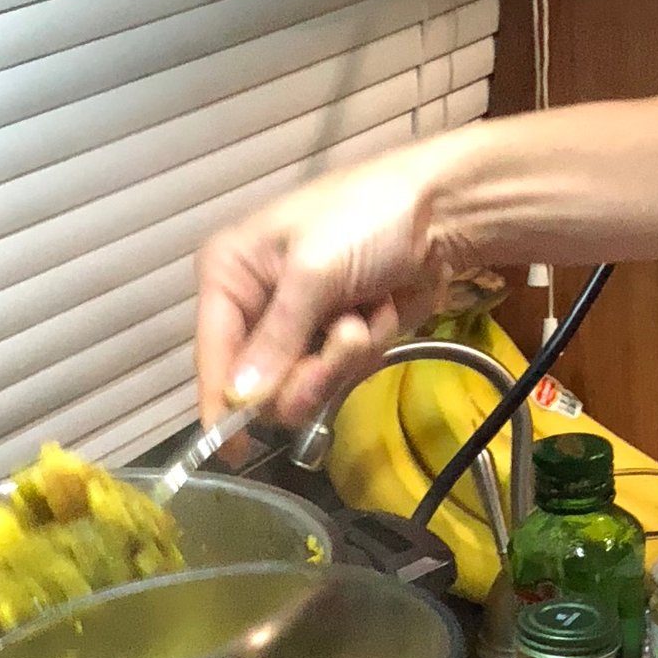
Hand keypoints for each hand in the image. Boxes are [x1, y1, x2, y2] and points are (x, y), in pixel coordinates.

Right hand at [196, 145, 478, 431]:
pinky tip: (381, 311)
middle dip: (309, 371)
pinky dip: (367, 350)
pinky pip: (341, 377)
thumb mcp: (316, 269)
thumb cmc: (367, 216)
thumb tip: (239, 399)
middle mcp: (256, 306)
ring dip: (345, 357)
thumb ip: (277, 337)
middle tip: (347, 340)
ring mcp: (300, 327)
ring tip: (367, 314)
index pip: (212, 354)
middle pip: (260, 385)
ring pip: (305, 387)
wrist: (444, 207)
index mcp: (230, 275)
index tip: (234, 450)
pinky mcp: (338, 340)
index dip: (222, 404)